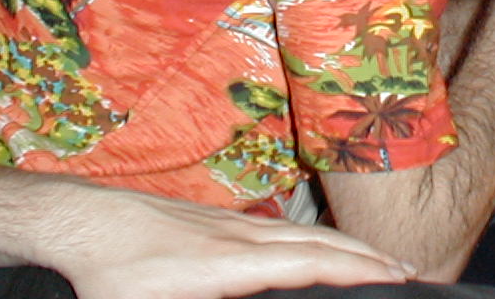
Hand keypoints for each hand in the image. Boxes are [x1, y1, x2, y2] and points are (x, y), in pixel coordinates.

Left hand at [50, 184, 414, 298]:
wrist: (85, 220)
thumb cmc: (109, 276)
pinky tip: (324, 248)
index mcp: (228, 265)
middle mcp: (240, 238)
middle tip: (410, 270)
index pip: (305, 264)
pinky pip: (286, 229)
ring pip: (304, 233)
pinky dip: (320, 238)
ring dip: (349, 245)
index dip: (352, 270)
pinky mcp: (223, 222)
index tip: (392, 275)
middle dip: (368, 256)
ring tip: (383, 259)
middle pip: (318, 243)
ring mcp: (234, 225)